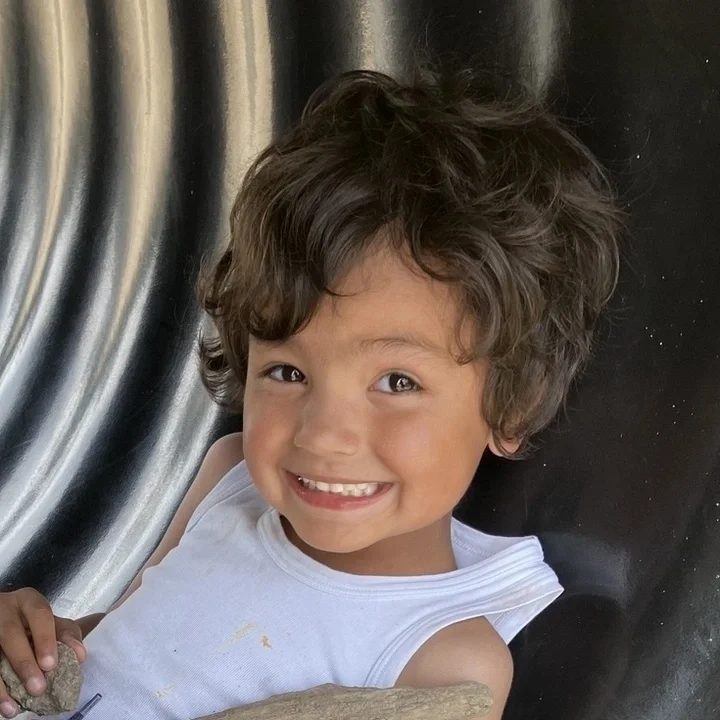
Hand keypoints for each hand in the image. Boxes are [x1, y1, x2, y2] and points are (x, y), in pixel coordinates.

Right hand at [0, 589, 85, 717]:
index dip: (45, 639)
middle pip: (11, 634)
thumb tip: (80, 656)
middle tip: (38, 688)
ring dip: (3, 684)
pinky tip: (5, 705)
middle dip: (24, 663)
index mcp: (29, 601)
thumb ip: (67, 636)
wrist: (6, 620)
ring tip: (15, 707)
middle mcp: (6, 611)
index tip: (51, 665)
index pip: (40, 614)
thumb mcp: (52, 623)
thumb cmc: (34, 623)